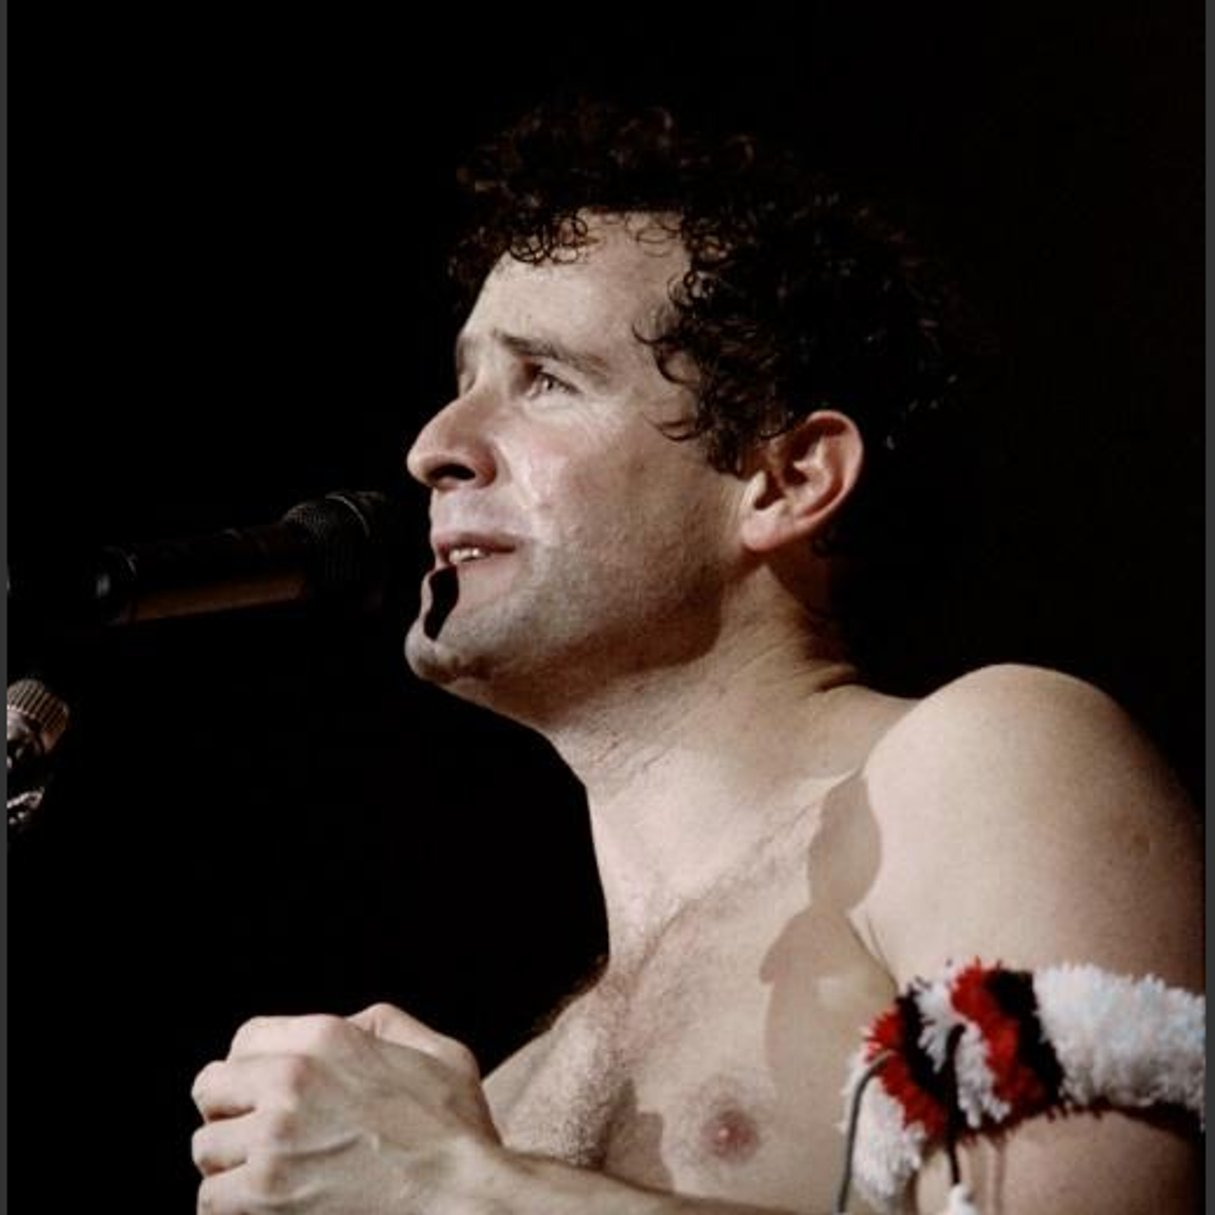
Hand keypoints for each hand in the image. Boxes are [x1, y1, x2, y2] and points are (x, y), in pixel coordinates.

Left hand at [191, 1003, 500, 1213]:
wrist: (465, 1200)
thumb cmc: (459, 1133)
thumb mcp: (438, 1054)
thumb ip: (384, 1028)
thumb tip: (349, 1026)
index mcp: (327, 1037)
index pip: (244, 1041)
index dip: (251, 1070)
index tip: (264, 1096)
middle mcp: (292, 1078)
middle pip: (210, 1088)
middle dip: (230, 1113)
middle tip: (256, 1138)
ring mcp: (274, 1139)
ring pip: (206, 1148)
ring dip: (231, 1167)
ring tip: (268, 1178)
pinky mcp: (265, 1195)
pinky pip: (210, 1200)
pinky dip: (231, 1209)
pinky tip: (266, 1208)